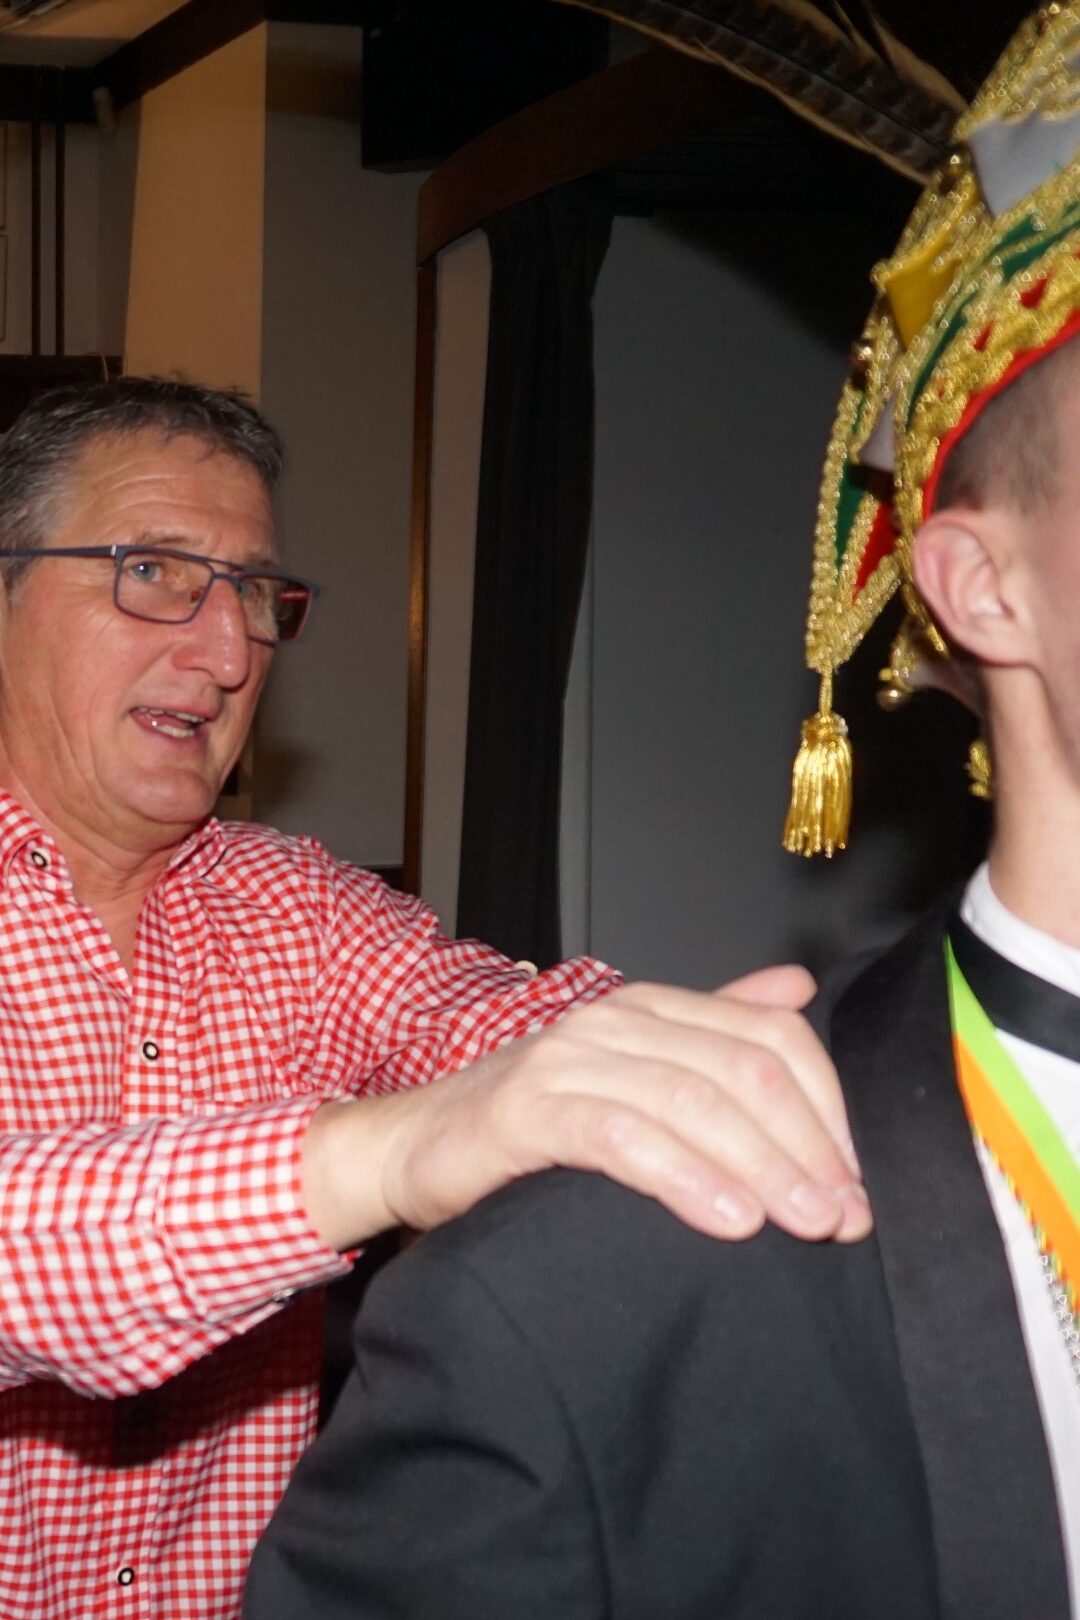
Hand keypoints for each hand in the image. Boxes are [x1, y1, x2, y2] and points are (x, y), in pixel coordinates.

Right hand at [302, 967, 869, 1249]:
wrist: (413, 1145)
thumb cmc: (532, 1123)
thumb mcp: (632, 1075)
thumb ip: (713, 1032)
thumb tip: (799, 991)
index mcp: (652, 1009)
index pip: (770, 1040)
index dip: (828, 1109)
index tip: (860, 1182)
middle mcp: (616, 1021)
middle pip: (742, 1071)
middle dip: (807, 1147)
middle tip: (846, 1218)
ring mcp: (570, 1059)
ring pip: (692, 1101)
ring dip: (762, 1168)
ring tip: (807, 1225)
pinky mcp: (528, 1108)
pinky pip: (621, 1137)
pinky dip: (684, 1177)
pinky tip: (728, 1221)